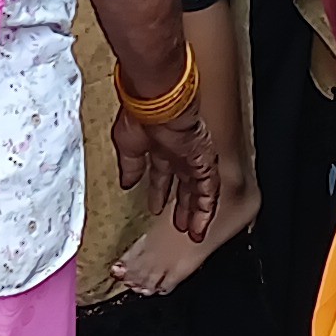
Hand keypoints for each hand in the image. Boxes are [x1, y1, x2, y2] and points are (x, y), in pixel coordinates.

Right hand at [113, 102, 216, 241]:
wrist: (158, 103)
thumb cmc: (141, 114)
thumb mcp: (127, 146)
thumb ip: (130, 166)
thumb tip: (126, 182)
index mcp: (160, 146)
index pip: (162, 174)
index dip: (159, 192)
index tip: (156, 206)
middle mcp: (179, 152)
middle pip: (184, 185)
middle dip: (182, 206)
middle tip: (180, 224)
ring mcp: (194, 157)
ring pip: (199, 190)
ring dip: (196, 212)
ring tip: (193, 232)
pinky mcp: (204, 162)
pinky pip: (209, 191)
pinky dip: (205, 209)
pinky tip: (201, 223)